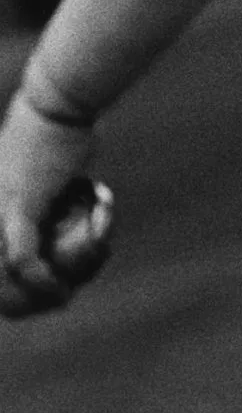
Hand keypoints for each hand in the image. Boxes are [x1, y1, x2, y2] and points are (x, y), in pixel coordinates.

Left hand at [0, 92, 97, 317]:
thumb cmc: (53, 135)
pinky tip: (61, 289)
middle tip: (58, 300)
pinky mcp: (17, 208)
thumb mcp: (37, 177)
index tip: (37, 299)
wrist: (56, 108)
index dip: (7, 294)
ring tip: (63, 298)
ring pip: (2, 279)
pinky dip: (41, 280)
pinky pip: (22, 258)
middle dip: (22, 304)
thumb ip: (38, 203)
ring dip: (35, 297)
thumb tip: (65, 220)